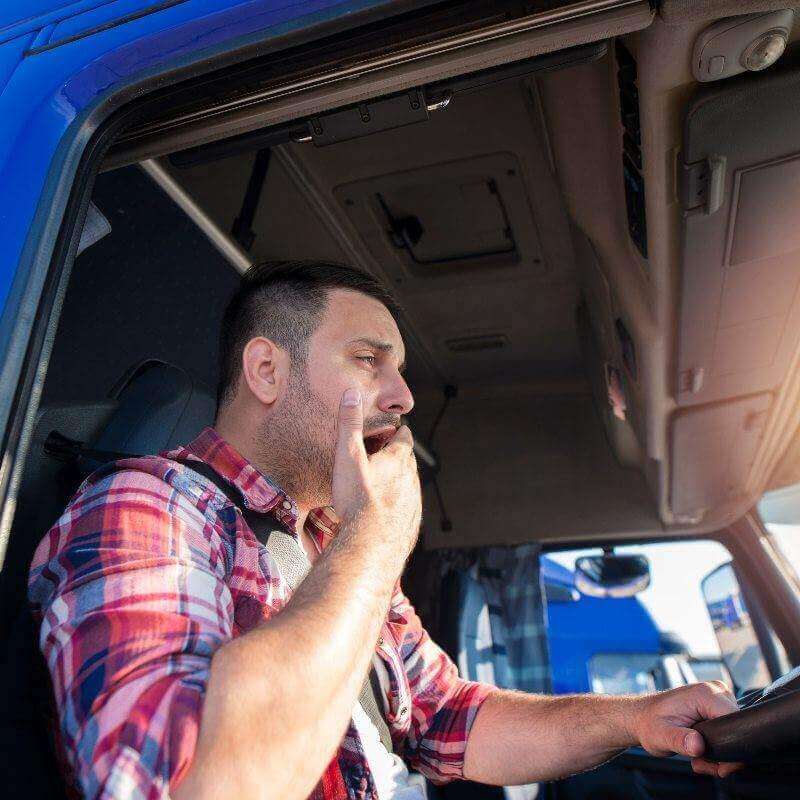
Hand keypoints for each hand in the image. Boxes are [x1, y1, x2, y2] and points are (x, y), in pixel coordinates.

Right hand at [331, 388, 421, 555]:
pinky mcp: (411, 521)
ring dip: (398, 480)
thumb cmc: (358, 500)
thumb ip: (350, 425)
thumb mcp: (348, 457)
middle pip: (407, 460)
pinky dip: (398, 503)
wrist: (371, 543)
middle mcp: (411, 478)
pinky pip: (407, 506)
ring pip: (408, 484)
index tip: (391, 430)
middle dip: (396, 455)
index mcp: (398, 460)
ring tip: (381, 483)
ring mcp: (413, 501)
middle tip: (381, 455)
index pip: (404, 437)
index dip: (397, 432)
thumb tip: (351, 394)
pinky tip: (385, 510)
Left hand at [632, 681, 742, 777]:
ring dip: (720, 753)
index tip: (719, 766)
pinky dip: (718, 746)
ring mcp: (718, 697)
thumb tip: (697, 744)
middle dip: (725, 754)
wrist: (642, 718)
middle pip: (738, 730)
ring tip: (697, 757)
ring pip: (735, 733)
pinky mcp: (717, 706)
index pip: (738, 723)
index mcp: (705, 694)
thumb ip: (680, 741)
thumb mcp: (661, 736)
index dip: (732, 748)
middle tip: (702, 762)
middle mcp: (715, 691)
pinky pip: (729, 730)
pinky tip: (700, 751)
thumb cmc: (649, 723)